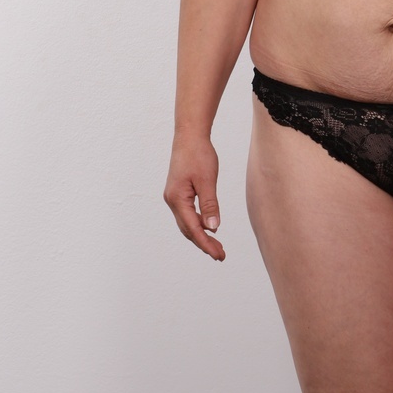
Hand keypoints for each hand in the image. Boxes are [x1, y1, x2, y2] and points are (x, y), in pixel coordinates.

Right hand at [163, 135, 224, 260]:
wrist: (189, 136)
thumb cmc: (198, 154)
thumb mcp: (207, 180)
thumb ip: (210, 204)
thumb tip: (213, 227)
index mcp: (177, 199)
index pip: (193, 228)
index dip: (206, 244)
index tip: (219, 255)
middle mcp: (172, 200)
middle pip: (188, 229)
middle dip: (204, 243)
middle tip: (221, 255)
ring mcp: (173, 197)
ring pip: (187, 223)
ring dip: (201, 235)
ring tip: (217, 246)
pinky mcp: (178, 193)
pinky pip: (187, 214)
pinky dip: (198, 224)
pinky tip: (209, 228)